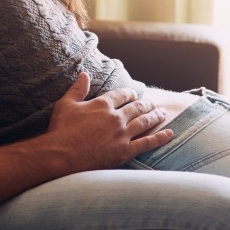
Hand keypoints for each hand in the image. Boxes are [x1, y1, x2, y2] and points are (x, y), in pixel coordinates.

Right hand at [46, 73, 172, 171]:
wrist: (61, 156)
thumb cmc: (61, 130)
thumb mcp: (66, 104)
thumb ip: (77, 89)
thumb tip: (84, 74)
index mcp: (102, 104)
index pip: (122, 94)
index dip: (129, 93)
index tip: (134, 94)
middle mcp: (116, 117)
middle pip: (137, 107)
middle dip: (147, 103)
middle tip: (154, 102)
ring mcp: (122, 135)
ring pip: (145, 122)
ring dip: (155, 116)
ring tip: (162, 112)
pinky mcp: (125, 151)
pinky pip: (147, 143)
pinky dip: (160, 137)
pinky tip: (169, 133)